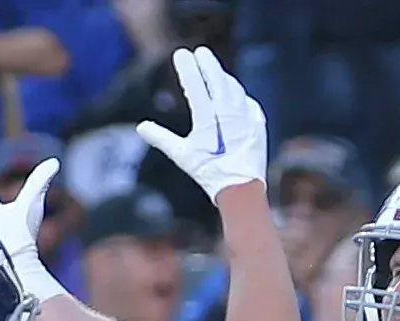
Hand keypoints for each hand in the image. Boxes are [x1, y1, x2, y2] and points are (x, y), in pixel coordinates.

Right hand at [135, 46, 267, 202]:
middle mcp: (229, 115)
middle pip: (218, 81)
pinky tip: (235, 93)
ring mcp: (246, 118)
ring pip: (234, 89)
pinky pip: (248, 102)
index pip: (195, 87)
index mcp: (208, 121)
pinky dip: (238, 94)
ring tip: (215, 69)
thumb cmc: (209, 173)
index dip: (187, 69)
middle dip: (208, 64)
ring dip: (223, 77)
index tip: (181, 53)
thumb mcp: (182, 156)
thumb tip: (141, 127)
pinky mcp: (258, 124)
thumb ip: (162, 138)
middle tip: (200, 51)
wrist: (241, 189)